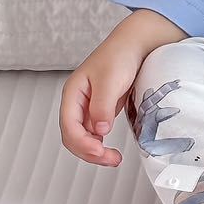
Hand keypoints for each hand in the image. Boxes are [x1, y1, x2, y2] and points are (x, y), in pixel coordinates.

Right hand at [59, 35, 144, 167]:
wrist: (134, 45)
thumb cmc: (119, 55)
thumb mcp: (110, 80)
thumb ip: (102, 106)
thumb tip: (99, 132)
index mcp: (73, 93)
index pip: (69, 125)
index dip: (82, 142)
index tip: (99, 151)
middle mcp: (77, 102)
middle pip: (73, 136)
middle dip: (89, 152)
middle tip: (111, 159)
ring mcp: (88, 108)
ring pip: (83, 138)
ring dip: (95, 152)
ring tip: (114, 159)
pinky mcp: (100, 111)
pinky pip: (95, 134)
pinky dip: (101, 145)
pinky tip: (111, 150)